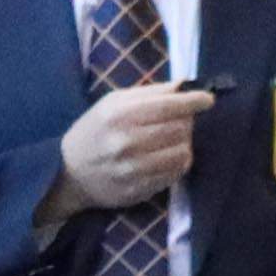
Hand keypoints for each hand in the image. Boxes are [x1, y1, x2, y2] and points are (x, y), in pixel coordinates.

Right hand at [43, 81, 207, 229]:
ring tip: (173, 141)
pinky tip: (167, 158)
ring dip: (184, 144)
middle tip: (181, 121)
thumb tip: (184, 85)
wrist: (68, 174)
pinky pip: (175, 174)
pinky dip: (178, 163)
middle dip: (187, 122)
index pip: (168, 106)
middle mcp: (127, 142)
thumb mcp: (111, 103)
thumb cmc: (93, 131)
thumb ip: (148, 93)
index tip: (207, 99)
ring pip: (182, 153)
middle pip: (179, 128)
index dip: (194, 101)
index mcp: (119, 115)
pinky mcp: (139, 190)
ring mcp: (133, 169)